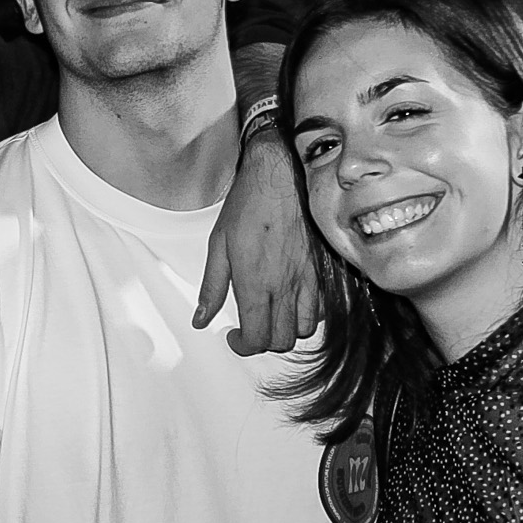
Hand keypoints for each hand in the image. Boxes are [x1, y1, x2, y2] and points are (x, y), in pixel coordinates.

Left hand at [194, 130, 318, 354]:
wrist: (281, 176)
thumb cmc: (248, 205)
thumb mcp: (218, 246)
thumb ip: (211, 288)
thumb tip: (201, 319)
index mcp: (257, 284)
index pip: (256, 339)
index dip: (242, 347)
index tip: (233, 337)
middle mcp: (286, 287)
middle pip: (282, 340)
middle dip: (262, 342)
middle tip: (248, 328)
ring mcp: (307, 279)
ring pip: (305, 329)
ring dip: (286, 330)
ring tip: (270, 316)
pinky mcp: (321, 270)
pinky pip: (320, 308)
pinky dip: (307, 315)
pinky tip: (291, 302)